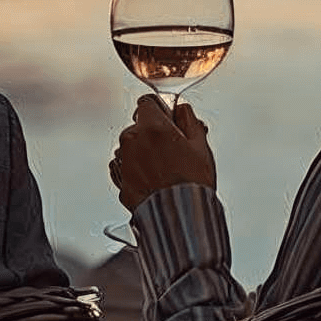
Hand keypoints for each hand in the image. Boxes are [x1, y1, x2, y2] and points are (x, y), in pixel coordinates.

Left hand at [109, 96, 217, 210]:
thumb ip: (188, 119)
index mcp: (152, 127)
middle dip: (153, 133)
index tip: (168, 118)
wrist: (180, 218)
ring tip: (165, 170)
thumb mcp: (200, 145)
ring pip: (131, 147)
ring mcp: (123, 161)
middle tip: (173, 150)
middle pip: (139, 126)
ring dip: (144, 152)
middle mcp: (132, 141)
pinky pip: (125, 167)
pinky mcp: (120, 180)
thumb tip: (181, 109)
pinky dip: (136, 170)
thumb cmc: (192, 184)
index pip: (147, 102)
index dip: (160, 109)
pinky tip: (154, 181)